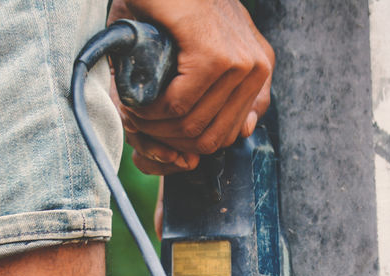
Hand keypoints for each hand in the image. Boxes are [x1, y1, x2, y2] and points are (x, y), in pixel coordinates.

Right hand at [108, 0, 273, 174]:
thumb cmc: (168, 6)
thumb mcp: (198, 53)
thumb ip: (218, 95)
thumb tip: (230, 139)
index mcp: (257, 68)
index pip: (230, 134)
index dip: (188, 146)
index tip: (158, 136)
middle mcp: (257, 66)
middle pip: (212, 138)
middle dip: (168, 143)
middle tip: (138, 125)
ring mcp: (240, 62)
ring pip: (194, 127)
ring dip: (154, 128)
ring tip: (132, 113)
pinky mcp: (215, 56)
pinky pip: (180, 106)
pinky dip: (150, 112)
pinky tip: (136, 103)